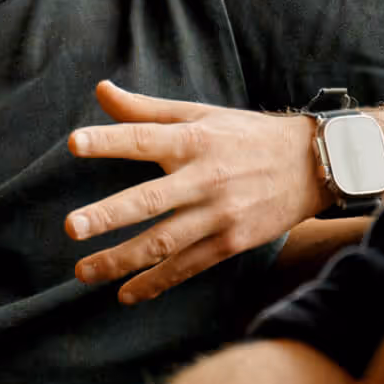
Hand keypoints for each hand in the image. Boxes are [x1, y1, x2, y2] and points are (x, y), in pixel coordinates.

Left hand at [63, 81, 328, 303]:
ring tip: (82, 272)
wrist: (313, 166)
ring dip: (120, 260)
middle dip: (109, 215)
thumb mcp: (200, 114)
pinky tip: (126, 294)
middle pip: (151, 199)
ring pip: (164, 242)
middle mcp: (206, 178)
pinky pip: (187, 267)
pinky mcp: (231, 243)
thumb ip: (146, 109)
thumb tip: (100, 89)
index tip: (74, 143)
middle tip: (71, 227)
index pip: (144, 138)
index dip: (109, 141)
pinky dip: (155, 282)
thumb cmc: (246, 135)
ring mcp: (220, 214)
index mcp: (195, 140)